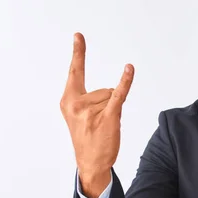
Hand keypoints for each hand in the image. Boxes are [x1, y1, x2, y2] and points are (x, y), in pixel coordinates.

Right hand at [60, 32, 134, 181]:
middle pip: (103, 89)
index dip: (78, 53)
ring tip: (103, 127)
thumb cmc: (86, 138)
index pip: (75, 71)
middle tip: (97, 123)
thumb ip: (87, 99)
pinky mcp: (108, 117)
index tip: (78, 35)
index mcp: (67, 101)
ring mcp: (92, 111)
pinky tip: (129, 69)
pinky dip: (125, 81)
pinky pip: (119, 94)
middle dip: (106, 104)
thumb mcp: (77, 116)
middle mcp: (77, 104)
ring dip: (112, 110)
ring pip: (112, 96)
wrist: (90, 163)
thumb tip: (111, 90)